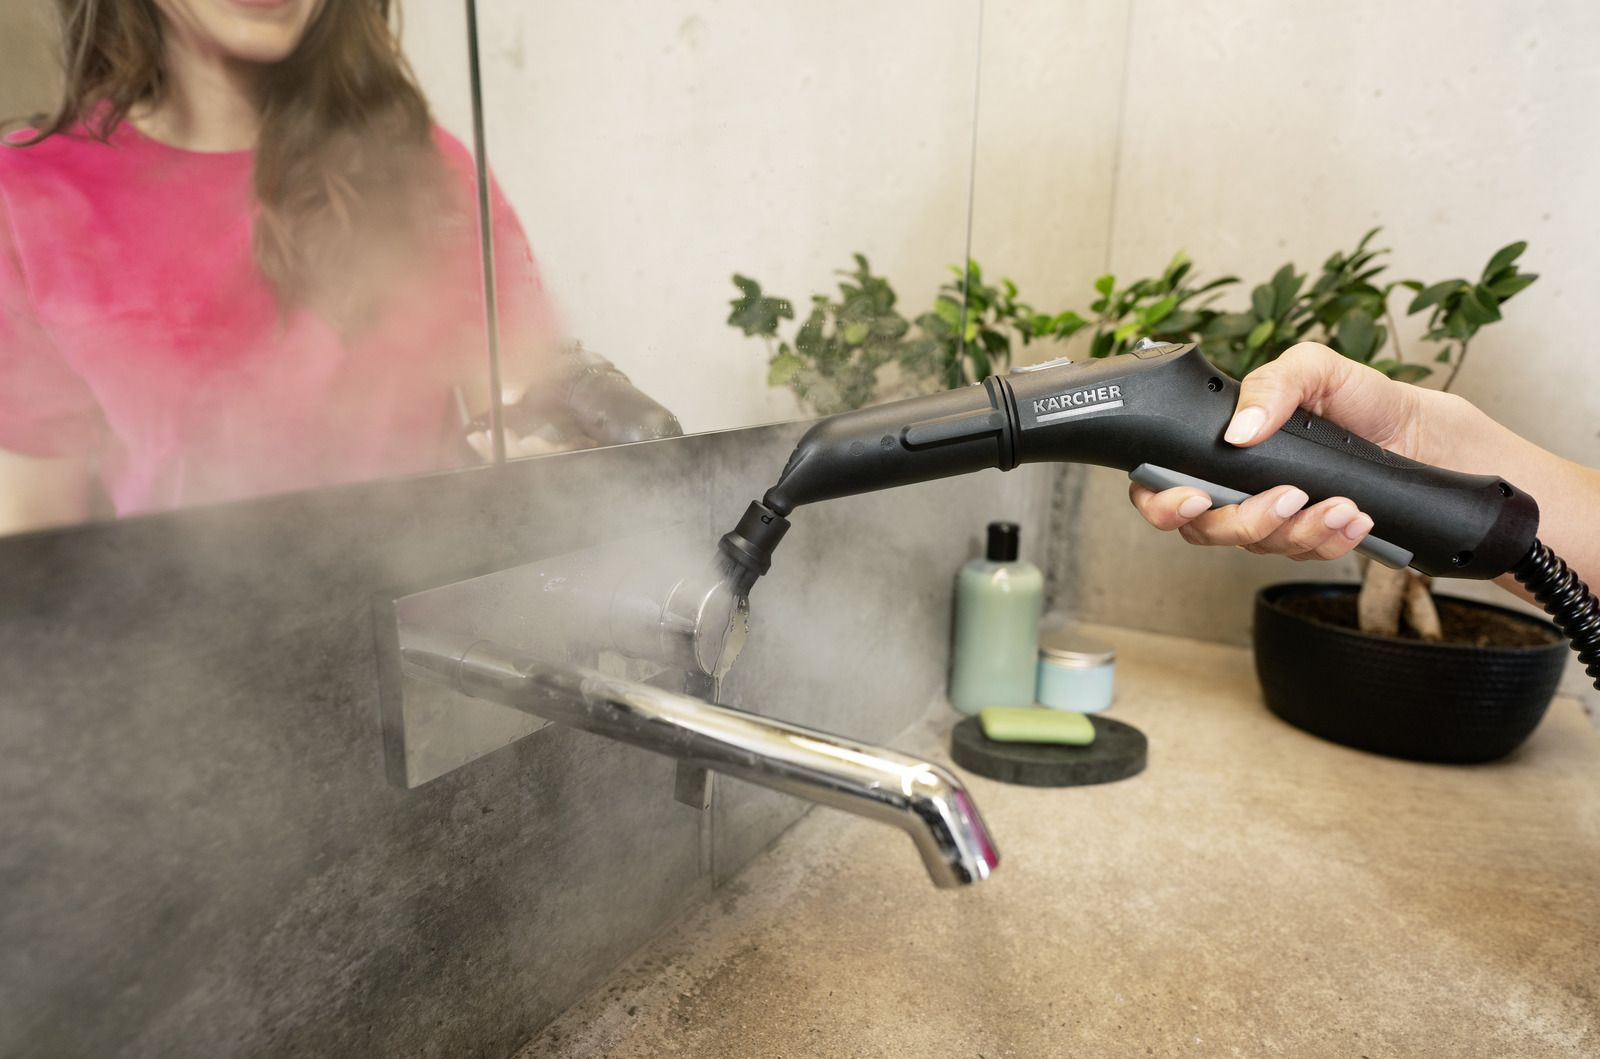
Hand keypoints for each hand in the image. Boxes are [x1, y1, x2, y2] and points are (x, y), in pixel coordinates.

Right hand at [1128, 341, 1450, 559]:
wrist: (1434, 442)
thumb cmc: (1372, 402)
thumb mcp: (1319, 368)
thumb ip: (1273, 383)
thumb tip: (1238, 430)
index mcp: (1224, 444)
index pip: (1164, 481)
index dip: (1162, 500)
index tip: (1195, 496)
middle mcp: (1240, 486)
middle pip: (1204, 529)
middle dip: (1241, 521)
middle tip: (1285, 497)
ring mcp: (1274, 517)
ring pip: (1257, 546)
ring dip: (1297, 528)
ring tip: (1339, 503)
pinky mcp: (1311, 540)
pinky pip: (1302, 556)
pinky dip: (1328, 539)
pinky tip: (1354, 516)